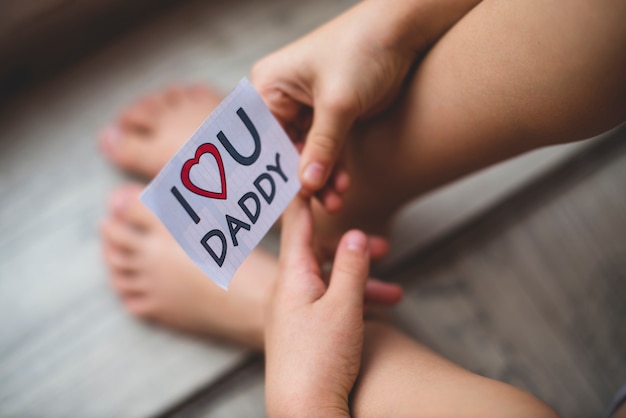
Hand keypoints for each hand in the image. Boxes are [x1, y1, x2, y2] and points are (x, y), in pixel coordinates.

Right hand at [252, 1, 418, 210]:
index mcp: (269, 86)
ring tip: (336, 201)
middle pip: (284, 150)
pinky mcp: (331, 116)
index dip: (273, 170)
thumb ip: (323, 146)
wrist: (403, 33)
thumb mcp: (339, 103)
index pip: (262, 138)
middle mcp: (283, 97)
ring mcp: (307, 108)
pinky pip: (327, 150)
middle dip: (303, 179)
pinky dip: (335, 169)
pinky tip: (343, 187)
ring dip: (322, 179)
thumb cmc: (363, 51)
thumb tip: (307, 186)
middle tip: (316, 205)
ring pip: (308, 154)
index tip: (283, 199)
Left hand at [265, 196, 400, 416]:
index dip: (304, 195)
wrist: (303, 411)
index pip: (296, 223)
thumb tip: (352, 232)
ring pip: (328, 281)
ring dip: (360, 280)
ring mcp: (293, 312)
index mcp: (292, 276)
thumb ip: (350, 267)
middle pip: (318, 252)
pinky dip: (353, 302)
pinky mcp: (302, 330)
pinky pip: (328, 304)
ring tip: (394, 290)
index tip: (308, 171)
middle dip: (352, 247)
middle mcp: (287, 290)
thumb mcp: (344, 308)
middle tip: (384, 246)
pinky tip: (378, 311)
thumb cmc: (320, 361)